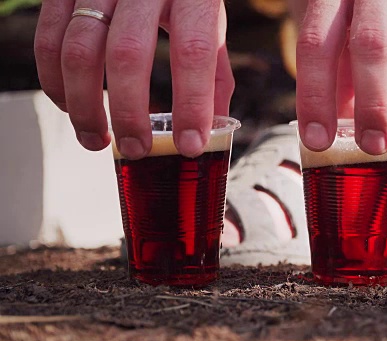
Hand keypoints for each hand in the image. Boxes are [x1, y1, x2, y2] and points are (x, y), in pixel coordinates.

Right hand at [34, 0, 233, 158]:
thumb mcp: (210, 23)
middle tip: (136, 149)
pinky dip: (55, 82)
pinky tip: (70, 106)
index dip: (191, 103)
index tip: (190, 144)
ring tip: (97, 140)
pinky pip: (49, 40)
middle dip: (129, 113)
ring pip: (79, 50)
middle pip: (128, 53)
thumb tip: (211, 131)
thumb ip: (214, 74)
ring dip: (85, 105)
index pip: (193, 51)